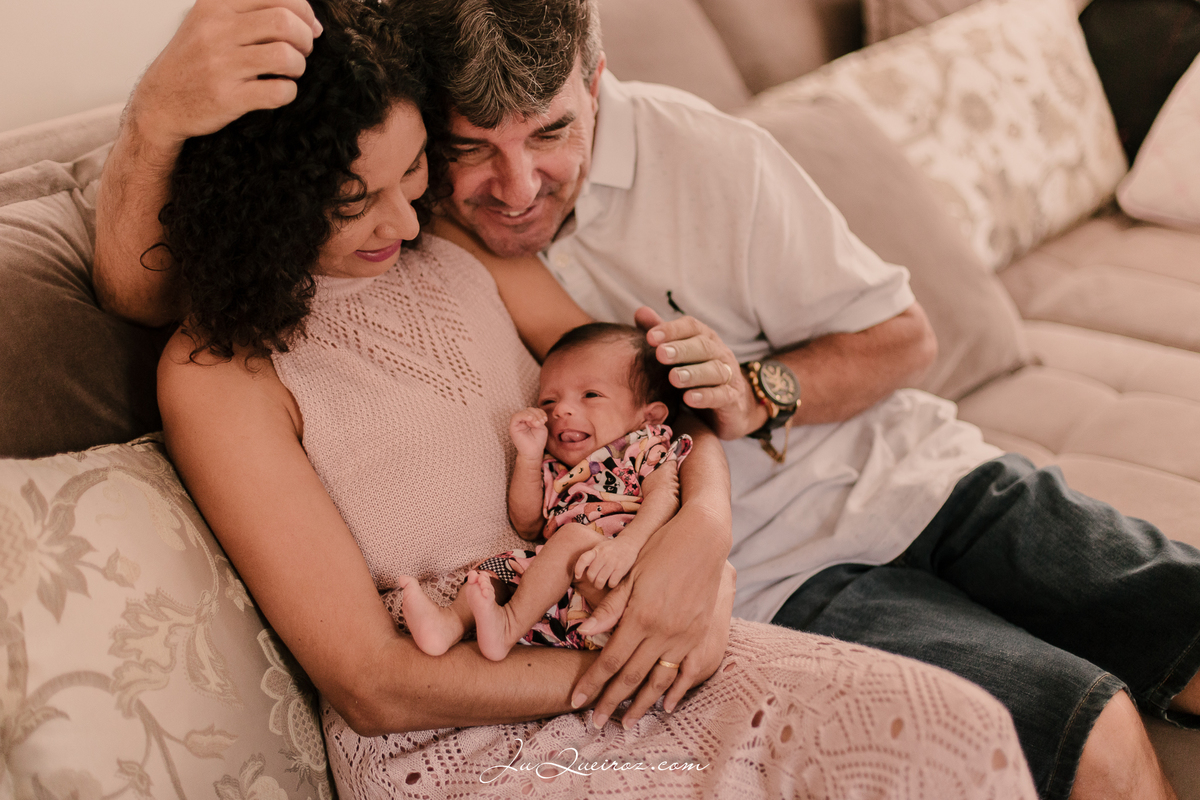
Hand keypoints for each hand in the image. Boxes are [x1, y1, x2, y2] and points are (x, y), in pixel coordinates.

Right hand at [130, 0, 321, 150]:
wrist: (161, 102)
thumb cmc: (195, 61)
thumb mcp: (210, 21)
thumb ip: (250, 12)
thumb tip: (310, 21)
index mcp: (216, 6)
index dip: (303, 12)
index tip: (309, 27)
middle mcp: (216, 31)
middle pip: (284, 22)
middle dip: (304, 38)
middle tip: (302, 51)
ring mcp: (221, 65)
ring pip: (285, 56)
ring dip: (298, 66)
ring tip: (290, 72)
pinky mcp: (227, 97)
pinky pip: (278, 91)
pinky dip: (288, 92)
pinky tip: (278, 91)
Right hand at [509, 407, 548, 457]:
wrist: (533, 452)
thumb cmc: (537, 441)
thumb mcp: (540, 427)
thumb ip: (537, 419)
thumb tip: (532, 415)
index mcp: (529, 420)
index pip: (533, 410)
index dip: (540, 412)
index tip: (545, 419)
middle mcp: (522, 420)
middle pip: (529, 410)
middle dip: (537, 414)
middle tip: (541, 422)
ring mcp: (517, 423)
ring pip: (523, 412)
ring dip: (532, 415)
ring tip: (537, 424)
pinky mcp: (513, 427)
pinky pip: (515, 417)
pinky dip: (523, 415)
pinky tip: (530, 419)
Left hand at [569, 514, 730, 728]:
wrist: (703, 538)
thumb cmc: (660, 548)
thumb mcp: (630, 572)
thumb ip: (611, 606)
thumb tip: (586, 632)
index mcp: (641, 615)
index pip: (610, 660)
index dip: (592, 683)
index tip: (576, 700)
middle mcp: (664, 630)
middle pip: (632, 676)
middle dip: (611, 701)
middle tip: (595, 721)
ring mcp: (685, 634)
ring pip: (659, 679)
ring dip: (641, 704)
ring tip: (626, 722)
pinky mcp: (701, 633)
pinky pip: (687, 671)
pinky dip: (675, 691)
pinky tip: (665, 705)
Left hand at [574, 537, 638, 589]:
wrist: (629, 542)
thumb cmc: (611, 548)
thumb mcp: (600, 548)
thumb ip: (591, 557)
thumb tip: (580, 570)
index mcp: (596, 551)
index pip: (583, 559)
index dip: (578, 569)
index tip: (578, 576)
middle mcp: (603, 556)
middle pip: (591, 575)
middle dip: (592, 581)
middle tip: (595, 580)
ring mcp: (612, 562)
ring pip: (600, 581)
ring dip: (600, 585)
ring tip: (602, 583)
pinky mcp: (621, 568)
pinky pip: (611, 583)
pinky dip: (611, 584)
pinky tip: (612, 581)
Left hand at [634, 307, 766, 439]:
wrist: (730, 404)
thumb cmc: (697, 371)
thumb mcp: (679, 353)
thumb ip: (662, 335)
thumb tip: (641, 312)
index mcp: (704, 337)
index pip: (691, 327)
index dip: (671, 330)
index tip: (650, 336)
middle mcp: (719, 352)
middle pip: (702, 347)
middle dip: (681, 350)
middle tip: (660, 354)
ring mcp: (729, 375)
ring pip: (714, 370)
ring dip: (693, 373)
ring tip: (673, 378)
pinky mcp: (732, 399)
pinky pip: (721, 396)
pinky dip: (706, 396)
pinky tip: (689, 399)